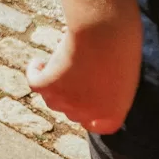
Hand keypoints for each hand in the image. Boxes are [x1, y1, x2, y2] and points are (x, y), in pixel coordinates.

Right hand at [26, 18, 141, 132]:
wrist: (103, 32)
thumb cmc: (120, 45)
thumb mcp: (124, 72)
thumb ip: (111, 86)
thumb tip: (90, 82)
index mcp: (113, 113)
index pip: (98, 126)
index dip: (89, 116)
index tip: (86, 102)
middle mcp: (88, 113)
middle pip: (72, 112)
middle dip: (72, 96)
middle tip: (73, 73)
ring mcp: (66, 103)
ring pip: (52, 99)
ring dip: (53, 84)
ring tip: (57, 63)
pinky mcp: (48, 87)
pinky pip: (35, 83)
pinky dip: (34, 72)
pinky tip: (38, 62)